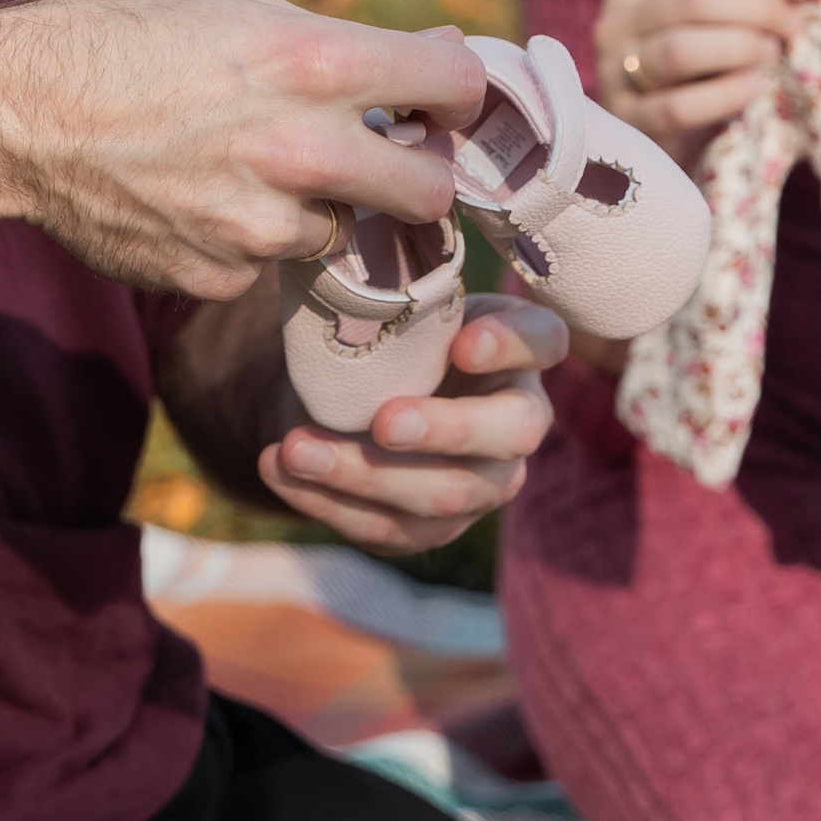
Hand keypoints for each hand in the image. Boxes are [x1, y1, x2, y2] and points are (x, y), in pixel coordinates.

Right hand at [0, 0, 483, 298]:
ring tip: (253, 169)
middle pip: (432, 193)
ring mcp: (260, 226)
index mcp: (314, 64)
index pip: (456, 87)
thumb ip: (342, 43)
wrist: (16, 113)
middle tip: (391, 162)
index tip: (444, 103)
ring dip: (321, 210)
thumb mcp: (240, 7)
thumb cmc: (129, 39)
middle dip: (421, 178)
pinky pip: (268, 265)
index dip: (460, 95)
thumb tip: (436, 57)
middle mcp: (300, 150)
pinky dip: (250, 240)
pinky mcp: (221, 278)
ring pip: (342, 233)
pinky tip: (199, 200)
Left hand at [260, 297, 570, 552]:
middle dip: (440, 432)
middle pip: (503, 438)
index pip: (542, 342)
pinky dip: (325, 501)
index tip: (463, 344)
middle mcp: (517, 425)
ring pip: (439, 497)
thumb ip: (414, 291)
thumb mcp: (416, 301)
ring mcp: (480, 487)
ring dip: (362, 474)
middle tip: (382, 421)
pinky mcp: (429, 529)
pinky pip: (383, 528)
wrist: (370, 392)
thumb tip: (370, 291)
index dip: (510, 346)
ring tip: (295, 448)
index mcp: (522, 353)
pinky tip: (278, 468)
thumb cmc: (402, 333)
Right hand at [591, 0, 820, 171]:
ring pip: (680, 49)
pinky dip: (722, 95)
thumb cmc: (697, 74)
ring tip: (774, 56)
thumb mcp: (716, 27)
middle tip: (796, 27)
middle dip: (757, 8)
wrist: (659, 145)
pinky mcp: (626, 124)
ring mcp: (613, 74)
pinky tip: (754, 89)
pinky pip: (677, 107)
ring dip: (739, 48)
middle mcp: (614, 24)